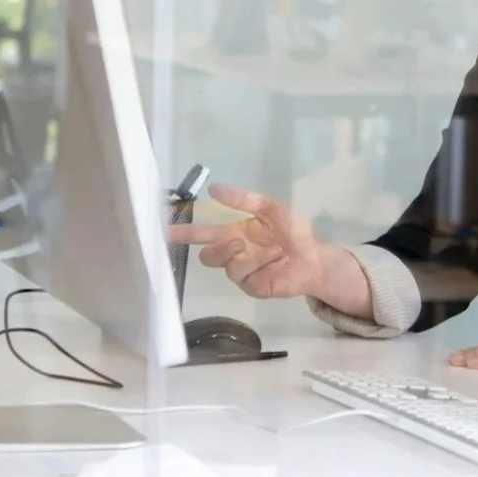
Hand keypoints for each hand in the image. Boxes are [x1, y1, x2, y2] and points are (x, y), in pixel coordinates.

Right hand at [167, 184, 334, 300]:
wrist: (314, 256)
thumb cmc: (293, 231)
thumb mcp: (270, 208)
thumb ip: (243, 199)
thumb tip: (213, 188)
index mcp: (232, 233)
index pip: (201, 234)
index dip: (182, 233)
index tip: (163, 230)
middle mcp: (233, 255)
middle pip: (208, 257)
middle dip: (220, 249)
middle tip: (239, 241)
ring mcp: (243, 274)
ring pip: (231, 268)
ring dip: (255, 256)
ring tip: (277, 249)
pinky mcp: (255, 288)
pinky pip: (250, 279)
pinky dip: (266, 266)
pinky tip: (280, 261)